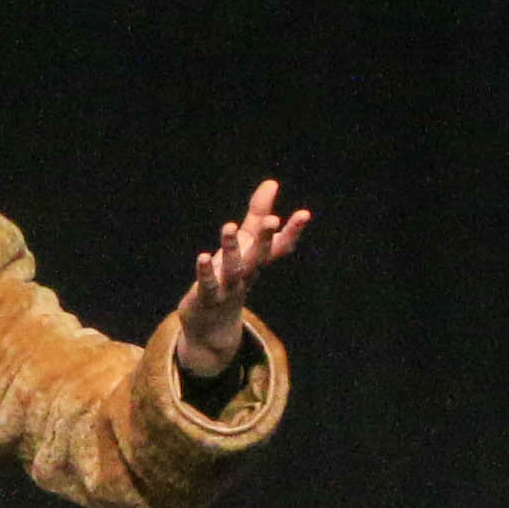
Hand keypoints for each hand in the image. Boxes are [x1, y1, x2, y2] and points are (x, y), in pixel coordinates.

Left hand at [170, 179, 312, 376]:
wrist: (213, 325)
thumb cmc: (232, 276)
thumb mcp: (245, 243)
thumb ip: (258, 213)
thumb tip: (272, 182)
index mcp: (258, 261)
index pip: (279, 246)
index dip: (292, 231)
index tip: (304, 214)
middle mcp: (248, 274)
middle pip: (260, 256)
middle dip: (265, 238)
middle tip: (273, 220)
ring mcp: (229, 288)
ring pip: (235, 269)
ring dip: (232, 248)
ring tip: (229, 225)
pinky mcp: (208, 298)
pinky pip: (209, 285)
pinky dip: (207, 272)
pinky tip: (204, 256)